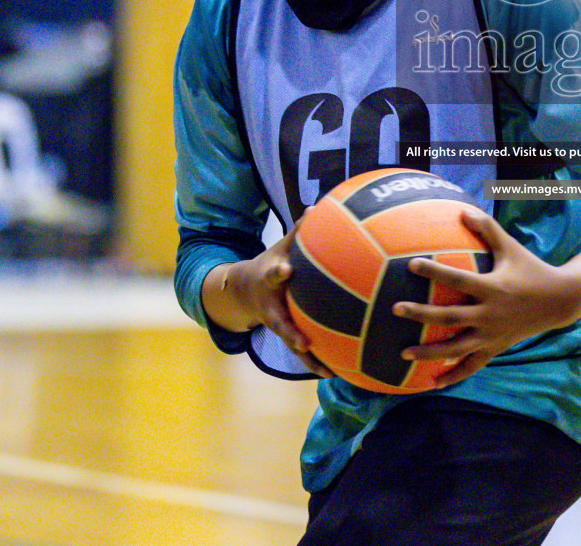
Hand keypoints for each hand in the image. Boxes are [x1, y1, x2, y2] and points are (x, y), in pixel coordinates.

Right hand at [219, 228, 333, 378]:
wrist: (244, 290)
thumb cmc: (271, 264)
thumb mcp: (280, 247)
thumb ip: (298, 230)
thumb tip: (317, 206)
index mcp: (269, 279)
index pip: (273, 273)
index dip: (278, 271)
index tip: (285, 270)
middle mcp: (271, 306)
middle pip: (279, 321)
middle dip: (289, 332)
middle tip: (302, 343)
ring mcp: (277, 324)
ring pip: (291, 344)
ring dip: (308, 358)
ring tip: (327, 371)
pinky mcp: (285, 335)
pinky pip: (302, 352)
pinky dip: (316, 363)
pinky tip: (336, 373)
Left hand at [392, 209, 578, 388]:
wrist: (559, 301)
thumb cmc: (530, 269)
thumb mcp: (510, 247)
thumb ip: (487, 229)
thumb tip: (461, 210)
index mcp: (492, 288)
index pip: (459, 279)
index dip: (435, 271)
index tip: (410, 264)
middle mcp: (490, 314)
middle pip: (450, 317)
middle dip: (421, 314)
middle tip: (396, 309)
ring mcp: (492, 335)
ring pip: (456, 348)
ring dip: (429, 353)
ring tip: (403, 354)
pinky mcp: (495, 348)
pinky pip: (471, 365)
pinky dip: (452, 376)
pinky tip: (431, 383)